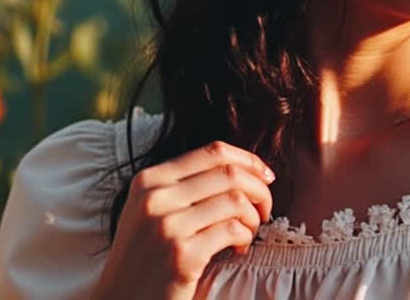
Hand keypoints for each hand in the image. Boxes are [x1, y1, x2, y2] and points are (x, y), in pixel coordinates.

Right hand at [91, 140, 275, 299]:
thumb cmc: (143, 256)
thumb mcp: (150, 210)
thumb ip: (183, 186)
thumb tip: (243, 167)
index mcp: (149, 180)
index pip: (213, 151)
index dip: (249, 160)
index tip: (266, 176)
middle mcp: (155, 198)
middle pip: (230, 173)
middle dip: (260, 189)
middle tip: (265, 209)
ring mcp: (167, 226)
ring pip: (236, 201)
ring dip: (254, 217)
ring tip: (248, 232)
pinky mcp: (181, 256)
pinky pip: (232, 231)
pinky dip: (245, 238)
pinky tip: (238, 249)